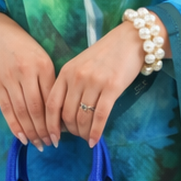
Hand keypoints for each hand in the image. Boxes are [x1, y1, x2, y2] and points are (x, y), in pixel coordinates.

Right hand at [0, 12, 55, 149]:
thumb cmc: (27, 50)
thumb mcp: (44, 60)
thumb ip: (50, 83)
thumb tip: (60, 113)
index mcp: (43, 66)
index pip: (51, 99)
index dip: (56, 120)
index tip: (62, 134)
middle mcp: (26, 72)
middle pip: (36, 108)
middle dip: (44, 129)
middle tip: (50, 143)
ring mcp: (9, 79)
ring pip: (21, 111)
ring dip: (30, 131)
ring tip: (39, 144)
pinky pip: (6, 110)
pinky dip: (14, 126)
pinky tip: (22, 138)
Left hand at [46, 16, 168, 147]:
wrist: (130, 39)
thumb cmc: (105, 54)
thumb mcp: (80, 65)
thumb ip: (71, 86)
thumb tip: (65, 116)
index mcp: (66, 72)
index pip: (51, 104)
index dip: (50, 125)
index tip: (53, 138)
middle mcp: (77, 77)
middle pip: (67, 114)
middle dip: (71, 131)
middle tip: (77, 136)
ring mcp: (95, 82)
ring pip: (83, 117)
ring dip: (84, 133)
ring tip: (87, 138)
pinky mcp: (112, 87)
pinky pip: (100, 116)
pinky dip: (96, 132)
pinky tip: (95, 140)